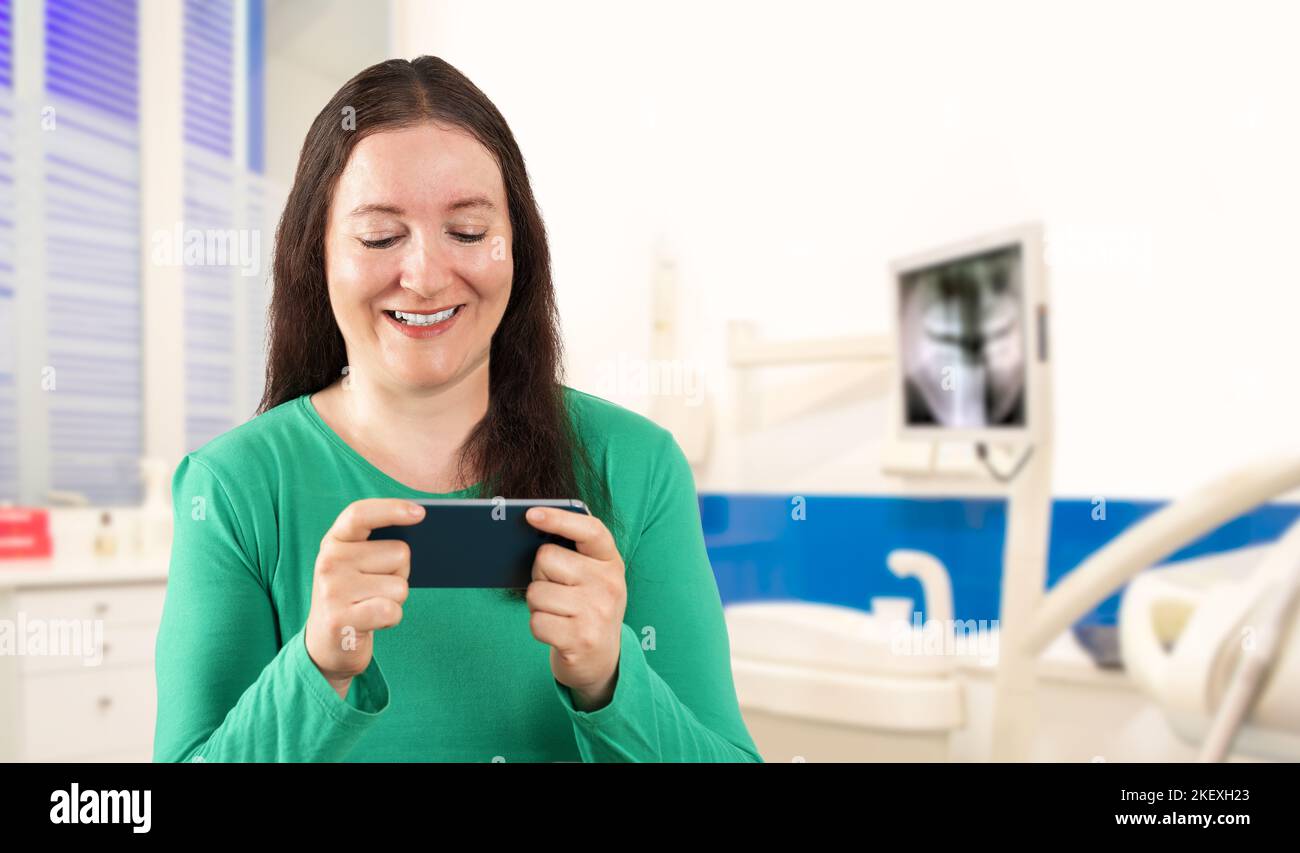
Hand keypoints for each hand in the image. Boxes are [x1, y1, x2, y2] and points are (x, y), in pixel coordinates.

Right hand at [305, 498, 423, 699]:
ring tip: (371, 604)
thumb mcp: (360, 564)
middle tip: (377, 586)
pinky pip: (392, 610)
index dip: (391, 509)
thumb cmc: (357, 595)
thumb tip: (425, 535)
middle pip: (399, 553)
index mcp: (335, 541)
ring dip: (396, 598)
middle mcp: (329, 561)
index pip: (360, 514)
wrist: (329, 643)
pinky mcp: (341, 620)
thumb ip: (382, 544)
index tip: (421, 513)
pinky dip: (392, 618)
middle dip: (401, 571)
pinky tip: (373, 621)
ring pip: (400, 585)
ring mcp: (332, 591)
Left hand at [524, 506, 626, 710]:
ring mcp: (597, 612)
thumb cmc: (587, 609)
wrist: (603, 661)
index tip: (531, 514)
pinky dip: (538, 627)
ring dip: (537, 604)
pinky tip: (555, 631)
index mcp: (611, 562)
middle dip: (540, 574)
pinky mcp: (581, 639)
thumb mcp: (591, 578)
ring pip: (536, 592)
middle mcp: (609, 584)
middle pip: (546, 558)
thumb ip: (572, 553)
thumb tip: (531, 530)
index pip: (589, 530)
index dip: (559, 518)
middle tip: (556, 590)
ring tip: (557, 613)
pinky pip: (536, 621)